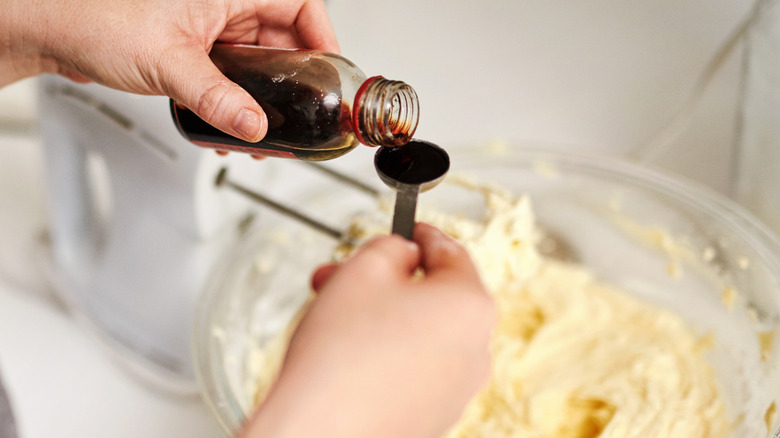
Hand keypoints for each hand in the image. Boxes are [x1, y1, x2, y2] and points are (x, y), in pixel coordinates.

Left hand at [2, 0, 338, 141]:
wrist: (53, 31)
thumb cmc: (96, 18)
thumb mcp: (169, 63)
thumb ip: (216, 99)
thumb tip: (254, 125)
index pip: (300, 5)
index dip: (324, 37)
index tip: (331, 71)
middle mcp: (225, 4)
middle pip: (284, 40)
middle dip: (294, 82)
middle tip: (300, 113)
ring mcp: (212, 27)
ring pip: (260, 62)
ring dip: (266, 98)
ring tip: (265, 130)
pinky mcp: (198, 49)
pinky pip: (234, 75)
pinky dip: (240, 101)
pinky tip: (235, 125)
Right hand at [239, 222, 495, 437]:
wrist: (320, 431)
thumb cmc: (342, 354)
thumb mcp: (365, 268)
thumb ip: (392, 247)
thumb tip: (404, 255)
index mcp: (471, 305)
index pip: (451, 252)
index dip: (421, 234)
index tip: (408, 230)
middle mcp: (476, 350)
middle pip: (433, 295)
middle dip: (388, 280)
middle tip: (347, 274)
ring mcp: (457, 389)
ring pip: (422, 333)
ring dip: (384, 315)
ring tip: (335, 314)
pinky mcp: (434, 416)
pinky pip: (416, 369)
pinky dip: (389, 354)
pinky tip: (348, 353)